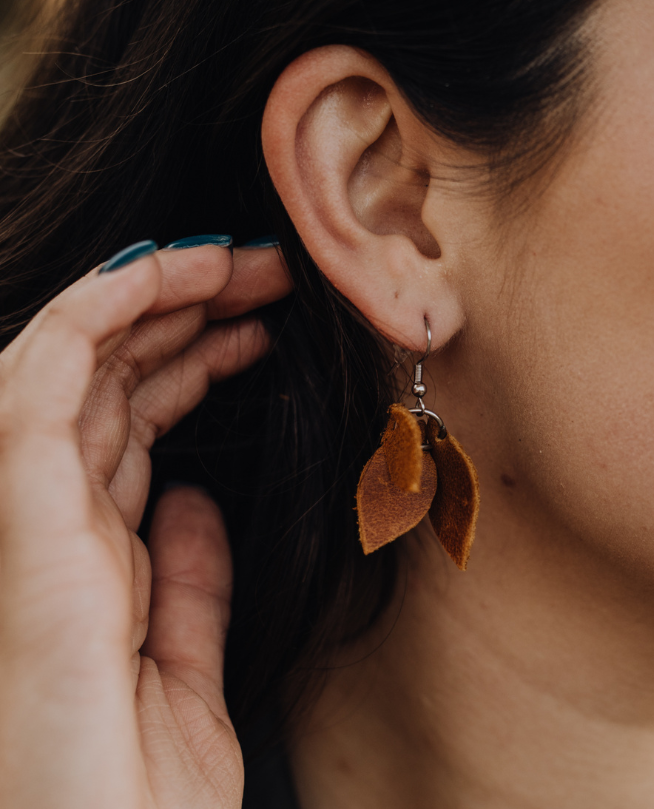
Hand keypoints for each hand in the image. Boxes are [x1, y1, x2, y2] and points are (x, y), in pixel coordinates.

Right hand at [0, 242, 291, 807]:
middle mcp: (47, 533)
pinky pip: (41, 389)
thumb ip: (185, 583)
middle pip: (106, 386)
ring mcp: (25, 526)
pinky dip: (95, 314)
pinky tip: (164, 276)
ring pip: (73, 368)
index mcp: (86, 564)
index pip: (125, 429)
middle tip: (267, 272)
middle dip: (181, 312)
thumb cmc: (139, 804)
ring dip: (152, 296)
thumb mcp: (183, 674)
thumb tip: (195, 500)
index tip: (259, 324)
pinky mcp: (23, 528)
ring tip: (240, 261)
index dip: (186, 362)